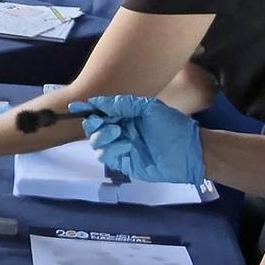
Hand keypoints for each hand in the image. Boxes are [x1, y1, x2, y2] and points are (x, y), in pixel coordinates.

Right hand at [73, 95, 205, 184]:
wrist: (189, 152)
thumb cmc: (171, 126)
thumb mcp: (148, 108)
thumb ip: (123, 104)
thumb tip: (97, 101)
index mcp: (126, 116)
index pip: (101, 112)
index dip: (87, 109)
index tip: (75, 107)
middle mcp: (121, 131)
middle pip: (94, 128)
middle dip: (94, 124)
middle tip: (101, 121)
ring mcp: (121, 147)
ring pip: (97, 143)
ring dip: (103, 136)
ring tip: (118, 132)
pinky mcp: (124, 163)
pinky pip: (108, 157)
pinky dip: (112, 149)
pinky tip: (126, 145)